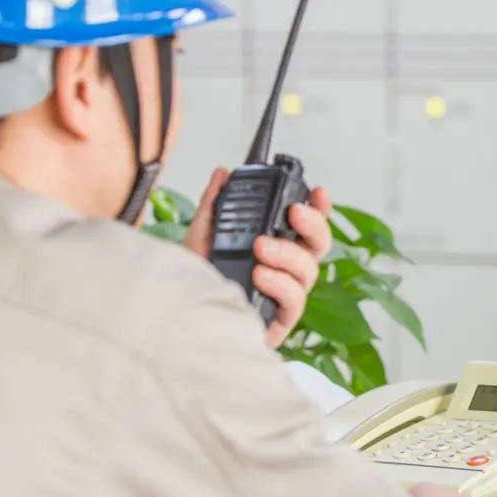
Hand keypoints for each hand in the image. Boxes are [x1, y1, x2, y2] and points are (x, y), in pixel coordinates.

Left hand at [184, 167, 333, 347]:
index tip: (317, 191)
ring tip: (261, 248)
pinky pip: (295, 302)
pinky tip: (261, 275)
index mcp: (275, 247)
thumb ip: (213, 204)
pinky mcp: (278, 322)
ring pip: (309, 271)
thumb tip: (221, 174)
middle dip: (313, 225)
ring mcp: (284, 296)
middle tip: (293, 213)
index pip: (307, 226)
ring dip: (289, 254)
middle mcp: (285, 270)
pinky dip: (281, 284)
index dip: (319, 208)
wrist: (177, 316)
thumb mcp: (200, 236)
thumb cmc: (195, 283)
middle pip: (319, 246)